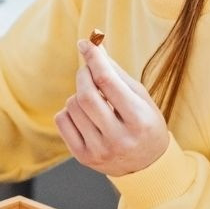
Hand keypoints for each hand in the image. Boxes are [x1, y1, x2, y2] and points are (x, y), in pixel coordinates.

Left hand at [54, 38, 170, 176]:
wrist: (147, 165)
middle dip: (83, 74)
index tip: (86, 44)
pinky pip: (62, 121)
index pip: (107, 82)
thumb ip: (116, 73)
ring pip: (72, 106)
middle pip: (86, 95)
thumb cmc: (145, 124)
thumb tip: (94, 47)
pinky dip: (69, 110)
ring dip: (78, 94)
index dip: (94, 58)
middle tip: (88, 69)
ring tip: (94, 100)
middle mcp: (118, 139)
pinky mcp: (83, 157)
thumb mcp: (139, 97)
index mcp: (138, 120)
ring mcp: (99, 151)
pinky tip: (84, 115)